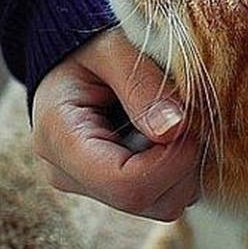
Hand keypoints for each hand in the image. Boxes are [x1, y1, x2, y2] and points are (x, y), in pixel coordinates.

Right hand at [32, 29, 199, 220]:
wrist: (70, 55)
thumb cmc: (89, 44)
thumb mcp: (112, 47)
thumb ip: (141, 83)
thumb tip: (175, 130)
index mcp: (58, 139)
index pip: (126, 186)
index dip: (172, 162)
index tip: (189, 122)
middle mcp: (68, 174)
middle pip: (148, 201)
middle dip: (183, 162)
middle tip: (185, 114)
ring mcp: (89, 187)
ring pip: (162, 204)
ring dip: (183, 165)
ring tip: (170, 118)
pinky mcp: (111, 188)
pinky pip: (163, 195)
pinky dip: (178, 168)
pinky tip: (165, 132)